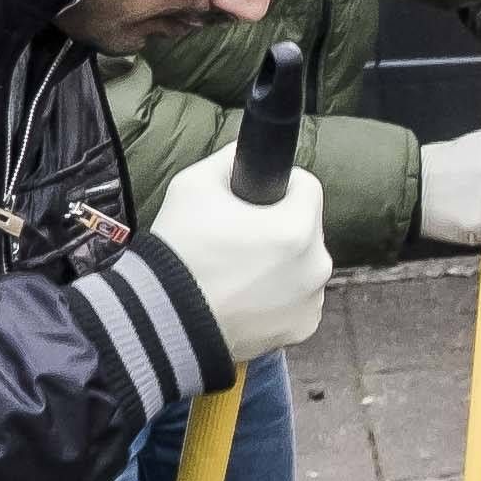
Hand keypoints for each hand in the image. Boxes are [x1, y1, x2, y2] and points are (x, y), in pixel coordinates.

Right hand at [146, 150, 331, 363]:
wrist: (165, 321)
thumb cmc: (181, 249)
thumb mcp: (195, 184)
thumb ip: (231, 159)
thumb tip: (246, 153)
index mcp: (298, 227)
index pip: (306, 186)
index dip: (279, 185)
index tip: (253, 198)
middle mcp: (316, 265)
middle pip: (306, 229)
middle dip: (280, 227)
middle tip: (239, 237)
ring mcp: (312, 300)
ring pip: (303, 265)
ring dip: (282, 263)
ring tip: (239, 271)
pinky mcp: (302, 328)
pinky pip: (297, 300)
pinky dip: (279, 297)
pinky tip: (246, 298)